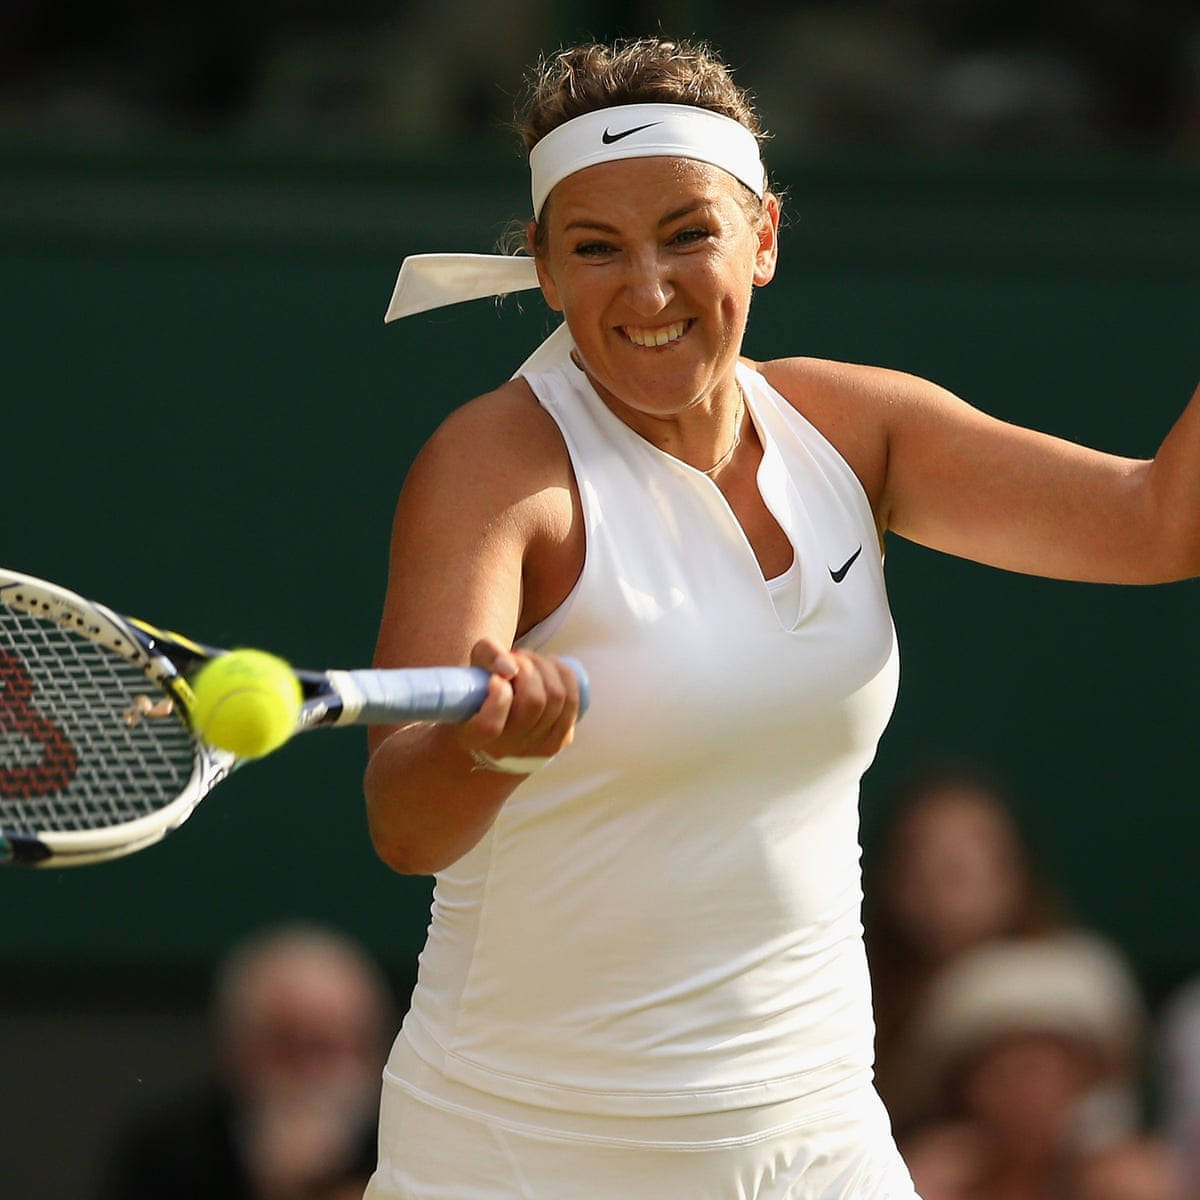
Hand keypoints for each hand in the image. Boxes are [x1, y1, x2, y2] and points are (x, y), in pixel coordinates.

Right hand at [456, 638, 580, 762]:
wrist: (499, 721)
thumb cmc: (482, 689)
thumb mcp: (474, 667)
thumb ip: (487, 655)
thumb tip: (511, 667)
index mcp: (473, 736)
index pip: (490, 726)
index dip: (499, 697)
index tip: (496, 678)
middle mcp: (505, 748)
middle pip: (533, 702)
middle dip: (529, 668)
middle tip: (516, 659)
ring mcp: (535, 748)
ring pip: (556, 697)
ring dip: (545, 668)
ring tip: (531, 663)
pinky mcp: (560, 740)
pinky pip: (573, 700)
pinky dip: (564, 676)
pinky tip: (550, 668)